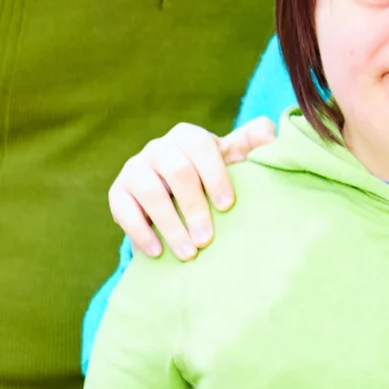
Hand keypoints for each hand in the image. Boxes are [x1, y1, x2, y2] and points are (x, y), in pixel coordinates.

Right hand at [105, 118, 276, 260]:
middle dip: (194, 207)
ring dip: (170, 225)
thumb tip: (271, 134)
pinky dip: (140, 232)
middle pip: (176, 171)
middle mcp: (158, 147)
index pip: (200, 147)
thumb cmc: (211, 175)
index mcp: (187, 136)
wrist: (173, 195)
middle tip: (208, 240)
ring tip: (188, 253)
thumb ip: (255, 142)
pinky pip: (123, 210)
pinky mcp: (117, 192)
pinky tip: (157, 252)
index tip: (228, 206)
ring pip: (150, 192)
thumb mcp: (234, 157)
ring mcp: (134, 168)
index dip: (215, 175)